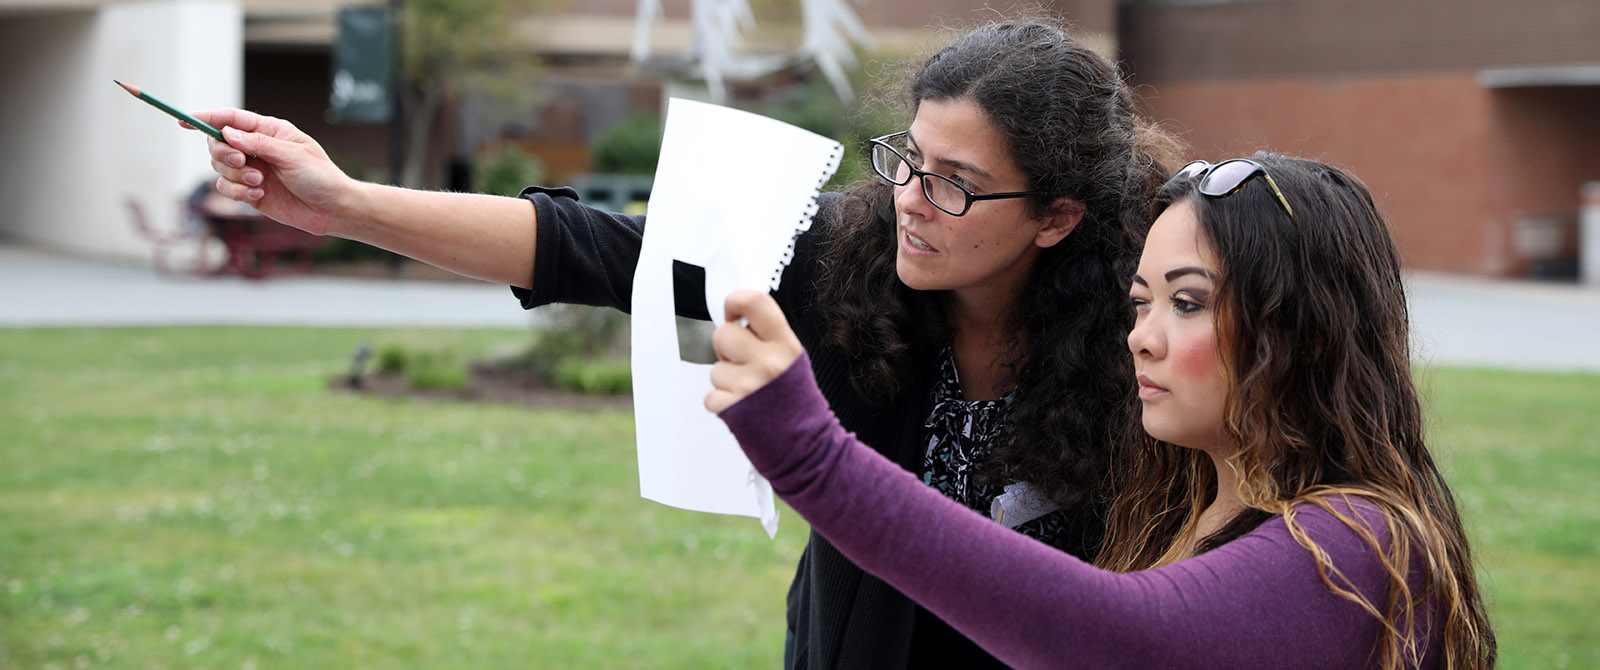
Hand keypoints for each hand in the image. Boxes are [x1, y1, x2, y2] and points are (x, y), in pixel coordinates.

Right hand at [188, 108, 355, 235]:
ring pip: (219, 166)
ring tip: (260, 182)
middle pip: (217, 143)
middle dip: (223, 152)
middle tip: (242, 162)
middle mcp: (257, 148)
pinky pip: (227, 187)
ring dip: (235, 175)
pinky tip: (259, 195)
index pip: (231, 119)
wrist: (332, 209)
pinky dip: (237, 191)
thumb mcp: (292, 155)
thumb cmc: (320, 177)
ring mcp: (251, 170)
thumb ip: (258, 144)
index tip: (183, 120)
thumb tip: (227, 133)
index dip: (205, 118)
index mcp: (269, 131)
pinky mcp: (250, 191)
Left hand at [705, 290, 804, 413]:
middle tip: (742, 364)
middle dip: (725, 349)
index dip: (735, 302)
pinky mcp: (733, 410)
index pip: (755, 302)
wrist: (808, 447)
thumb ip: (768, 338)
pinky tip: (743, 409)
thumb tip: (736, 321)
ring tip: (749, 394)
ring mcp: (750, 386)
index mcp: (786, 345)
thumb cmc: (797, 403)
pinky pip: (710, 397)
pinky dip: (722, 404)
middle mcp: (769, 362)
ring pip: (714, 369)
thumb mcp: (792, 360)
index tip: (732, 315)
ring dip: (725, 382)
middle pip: (722, 334)